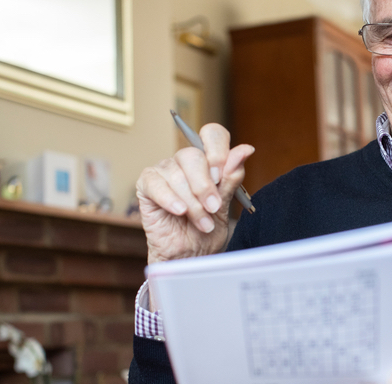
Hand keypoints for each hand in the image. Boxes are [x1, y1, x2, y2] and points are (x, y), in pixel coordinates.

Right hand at [135, 123, 254, 264]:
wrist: (188, 257)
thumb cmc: (205, 231)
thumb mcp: (225, 206)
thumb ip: (231, 178)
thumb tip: (245, 149)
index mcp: (207, 161)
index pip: (212, 134)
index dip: (217, 151)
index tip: (220, 176)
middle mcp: (185, 162)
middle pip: (193, 155)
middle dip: (205, 186)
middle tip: (213, 208)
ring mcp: (164, 171)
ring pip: (177, 174)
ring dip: (192, 203)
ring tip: (202, 223)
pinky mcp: (146, 186)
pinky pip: (155, 183)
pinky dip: (169, 198)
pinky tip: (179, 211)